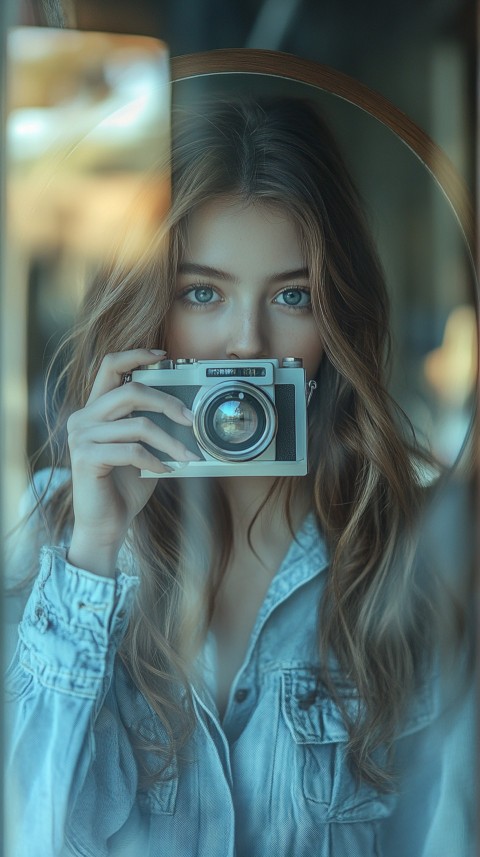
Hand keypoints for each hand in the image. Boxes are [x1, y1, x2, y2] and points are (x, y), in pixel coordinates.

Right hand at [66, 349, 198, 575]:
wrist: (105, 524)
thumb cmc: (124, 486)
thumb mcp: (141, 448)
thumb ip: (150, 425)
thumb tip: (187, 411)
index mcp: (95, 409)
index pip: (109, 366)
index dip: (136, 354)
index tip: (163, 355)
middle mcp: (83, 417)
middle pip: (132, 392)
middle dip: (168, 403)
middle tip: (191, 418)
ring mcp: (81, 437)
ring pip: (137, 425)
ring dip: (170, 441)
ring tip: (188, 455)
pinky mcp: (85, 457)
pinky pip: (131, 451)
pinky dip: (155, 460)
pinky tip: (165, 470)